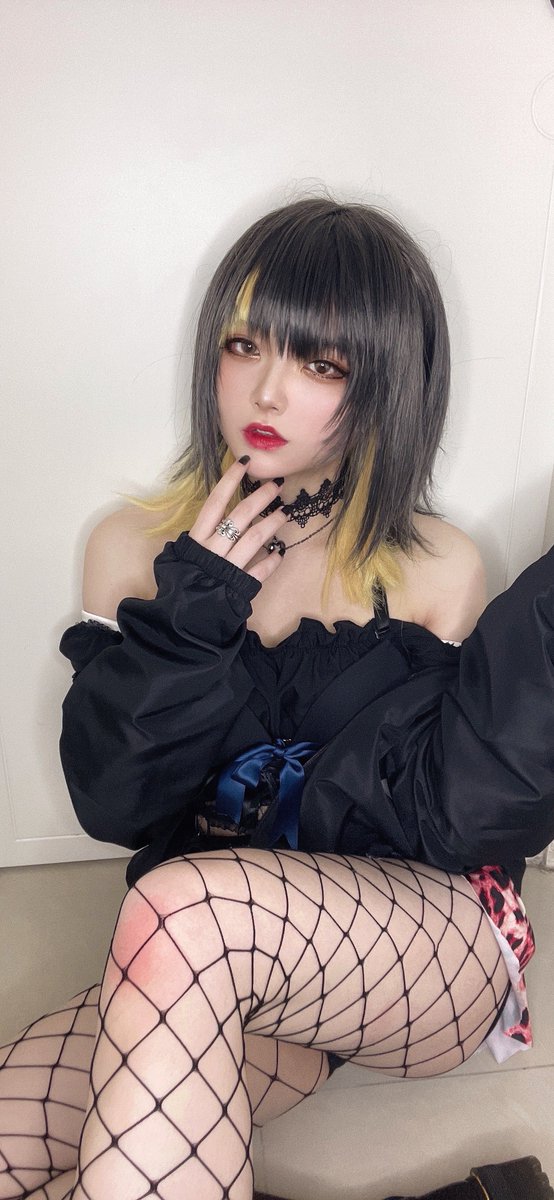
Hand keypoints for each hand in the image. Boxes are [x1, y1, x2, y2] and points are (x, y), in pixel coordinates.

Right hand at [187, 457, 289, 583]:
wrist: (180, 622)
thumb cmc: (177, 588)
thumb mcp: (177, 561)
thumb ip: (192, 543)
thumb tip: (202, 527)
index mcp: (196, 539)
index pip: (215, 503)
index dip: (229, 481)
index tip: (244, 463)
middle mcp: (213, 549)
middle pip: (239, 516)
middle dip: (259, 498)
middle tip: (275, 485)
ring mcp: (228, 567)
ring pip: (254, 538)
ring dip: (271, 524)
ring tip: (283, 513)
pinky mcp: (240, 586)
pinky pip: (261, 569)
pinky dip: (272, 560)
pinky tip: (281, 552)